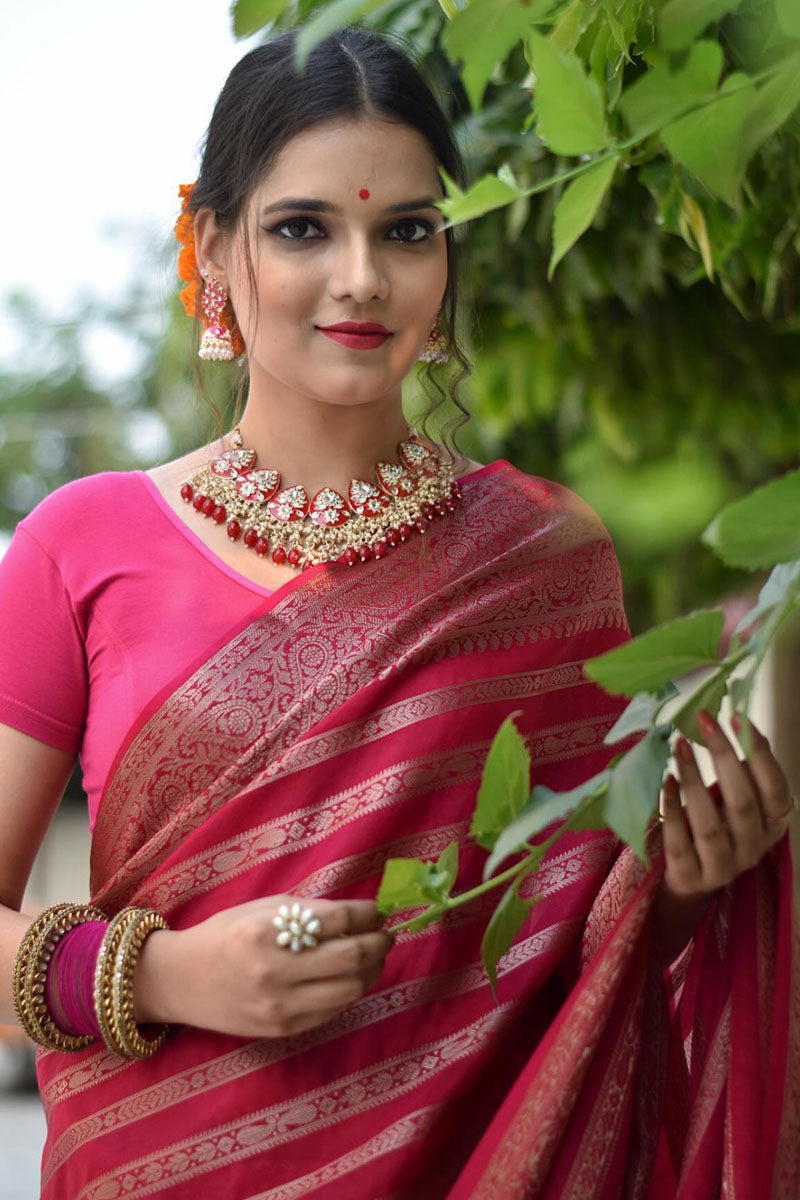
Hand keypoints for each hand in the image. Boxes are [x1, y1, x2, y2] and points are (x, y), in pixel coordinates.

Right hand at [134, 895, 392, 1038]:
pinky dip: (348, 992)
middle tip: (385, 935)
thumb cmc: (225, 934)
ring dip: (371, 971)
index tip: (378, 911)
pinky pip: (332, 1011)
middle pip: (352, 957)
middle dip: (379, 943)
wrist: (182, 980)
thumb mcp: (262, 909)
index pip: (339, 920)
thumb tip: (359, 914)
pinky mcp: (283, 1029)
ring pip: (350, 989)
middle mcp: (276, 970)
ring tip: (372, 958)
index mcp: (269, 931)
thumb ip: (308, 911)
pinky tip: (348, 978)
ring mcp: (280, 1005)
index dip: (368, 914)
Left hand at [661, 710, 794, 898]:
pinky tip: (665, 780)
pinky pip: (678, 841)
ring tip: (679, 746)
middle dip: (723, 757)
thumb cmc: (719, 825)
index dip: (760, 753)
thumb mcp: (738, 802)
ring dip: (693, 780)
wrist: (692, 878)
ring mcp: (722, 867)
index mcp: (772, 825)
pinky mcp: (690, 876)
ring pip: (709, 823)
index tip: (736, 716)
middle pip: (743, 802)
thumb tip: (734, 724)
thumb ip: (742, 772)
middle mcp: (753, 848)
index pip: (775, 788)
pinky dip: (671, 808)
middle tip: (704, 722)